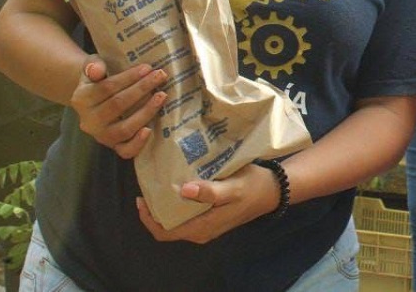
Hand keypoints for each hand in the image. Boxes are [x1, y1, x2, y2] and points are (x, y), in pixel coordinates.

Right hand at [70, 59, 167, 158]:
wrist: (95, 99)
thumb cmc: (99, 79)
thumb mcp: (92, 67)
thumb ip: (93, 66)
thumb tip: (96, 70)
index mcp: (81, 99)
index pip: (107, 88)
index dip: (129, 78)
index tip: (148, 68)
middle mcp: (89, 121)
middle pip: (117, 105)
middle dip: (141, 89)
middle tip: (161, 76)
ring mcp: (101, 136)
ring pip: (124, 128)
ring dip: (145, 112)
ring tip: (162, 96)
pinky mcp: (113, 147)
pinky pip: (125, 151)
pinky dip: (138, 143)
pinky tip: (150, 129)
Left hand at [136, 162, 278, 243]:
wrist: (274, 191)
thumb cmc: (254, 187)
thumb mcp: (234, 187)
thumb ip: (210, 191)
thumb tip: (183, 190)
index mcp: (203, 227)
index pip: (165, 232)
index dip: (148, 219)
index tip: (141, 198)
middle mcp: (202, 231)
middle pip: (167, 228)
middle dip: (154, 211)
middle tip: (149, 186)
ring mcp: (206, 226)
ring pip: (176, 222)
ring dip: (165, 207)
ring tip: (160, 184)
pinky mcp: (211, 218)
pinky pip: (186, 216)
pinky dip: (177, 204)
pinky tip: (179, 186)